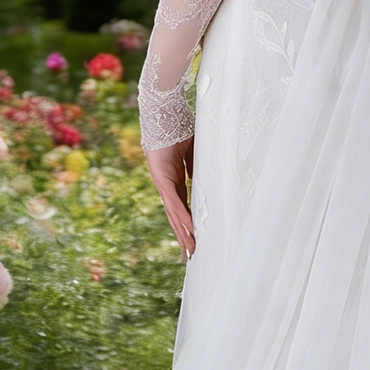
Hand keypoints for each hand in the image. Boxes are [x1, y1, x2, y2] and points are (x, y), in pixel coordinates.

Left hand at [144, 135, 195, 258]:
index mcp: (176, 179)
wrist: (164, 113)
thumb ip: (199, 165)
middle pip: (177, 216)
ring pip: (175, 214)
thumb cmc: (179, 128)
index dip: (188, 223)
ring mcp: (163, 183)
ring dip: (183, 233)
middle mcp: (168, 185)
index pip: (183, 206)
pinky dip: (182, 218)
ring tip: (190, 250)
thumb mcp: (195, 151)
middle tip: (190, 255)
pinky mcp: (161, 179)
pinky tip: (188, 231)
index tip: (194, 237)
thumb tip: (207, 174)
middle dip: (183, 236)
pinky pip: (175, 202)